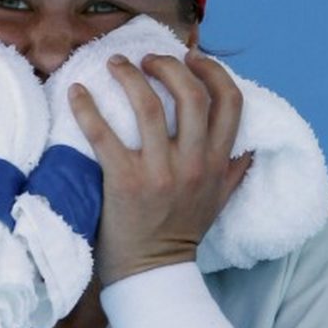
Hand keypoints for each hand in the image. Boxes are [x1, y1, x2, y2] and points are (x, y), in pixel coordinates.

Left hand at [69, 49, 252, 285]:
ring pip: (148, 106)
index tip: (191, 57)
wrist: (152, 271)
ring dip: (129, 76)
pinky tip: (77, 92)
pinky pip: (103, 134)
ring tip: (115, 63)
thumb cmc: (182, 231)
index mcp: (216, 162)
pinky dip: (87, 108)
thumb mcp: (218, 201)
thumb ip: (234, 171)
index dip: (213, 70)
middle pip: (190, 94)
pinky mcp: (124, 182)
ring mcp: (158, 172)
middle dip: (169, 65)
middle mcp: (192, 163)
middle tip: (147, 59)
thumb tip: (250, 147)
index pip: (230, 101)